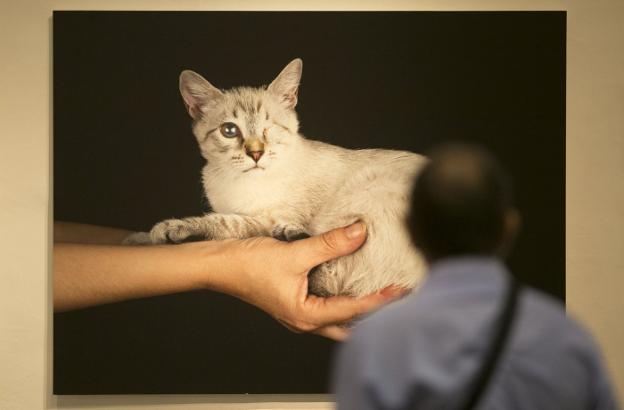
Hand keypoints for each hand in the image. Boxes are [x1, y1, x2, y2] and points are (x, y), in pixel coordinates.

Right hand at [222, 223, 405, 340]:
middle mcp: (305, 321)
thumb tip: (360, 232)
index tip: (402, 288)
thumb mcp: (294, 253)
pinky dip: (342, 300)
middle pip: (349, 325)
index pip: (354, 310)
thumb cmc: (248, 264)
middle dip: (373, 314)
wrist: (219, 264)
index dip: (381, 299)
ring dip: (358, 309)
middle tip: (395, 296)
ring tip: (378, 291)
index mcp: (306, 316)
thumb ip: (330, 244)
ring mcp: (299, 314)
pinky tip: (349, 283)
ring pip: (338, 320)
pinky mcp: (294, 303)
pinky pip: (326, 308)